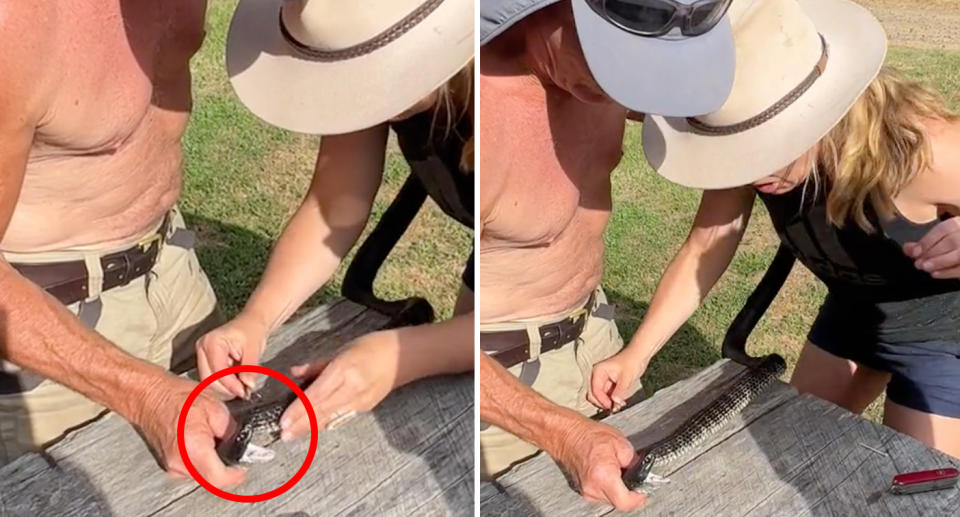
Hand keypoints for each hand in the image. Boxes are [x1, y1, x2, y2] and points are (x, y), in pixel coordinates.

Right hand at [136, 375, 245, 487]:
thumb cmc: (177, 398)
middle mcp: (179, 462)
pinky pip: (191, 469)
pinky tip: (200, 443)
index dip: (234, 476)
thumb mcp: (215, 408)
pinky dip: (200, 460)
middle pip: (210, 478)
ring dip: (212, 464)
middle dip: (224, 467)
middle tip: (230, 449)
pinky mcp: (168, 465)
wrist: (149, 397)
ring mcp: (171, 466)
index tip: (242, 471)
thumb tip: (239, 444)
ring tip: (212, 441)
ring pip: (201, 475)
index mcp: (193, 448)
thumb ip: (231, 431)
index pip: (217, 478)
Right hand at [196, 315, 267, 398]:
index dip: (231, 384)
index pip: (218, 371)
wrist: (252, 323)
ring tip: (241, 386)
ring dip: (225, 388)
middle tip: (244, 392)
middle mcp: (202, 348)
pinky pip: (212, 378)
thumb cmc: (252, 330)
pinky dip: (224, 383)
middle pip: (208, 379)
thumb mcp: (254, 349)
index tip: (244, 392)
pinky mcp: (205, 361)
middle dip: (226, 389)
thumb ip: (250, 368)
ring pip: (209, 381)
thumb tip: (248, 386)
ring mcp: (202, 354)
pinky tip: (236, 382)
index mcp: (212, 342)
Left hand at [279, 332, 398, 439]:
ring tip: (293, 434)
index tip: (284, 420)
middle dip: (301, 424)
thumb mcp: (342, 349)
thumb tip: (294, 372)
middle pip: (322, 411)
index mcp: (344, 370)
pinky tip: (313, 427)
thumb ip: (317, 365)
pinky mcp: (366, 407)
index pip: (316, 394)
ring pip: (331, 418)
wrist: (403, 356)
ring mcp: (361, 401)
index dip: (299, 410)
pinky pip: (341, 417)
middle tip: (283, 435)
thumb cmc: (371, 347)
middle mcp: (353, 388)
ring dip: (311, 427)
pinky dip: (325, 422)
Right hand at [554, 418, 645, 511]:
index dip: (638, 498)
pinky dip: (606, 486)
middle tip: (629, 475)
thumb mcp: (620, 443)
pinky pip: (600, 494)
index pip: (625, 502)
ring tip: (615, 470)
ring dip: (616, 488)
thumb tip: (640, 472)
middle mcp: (593, 487)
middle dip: (627, 490)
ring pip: (610, 499)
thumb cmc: (588, 435)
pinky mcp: (582, 490)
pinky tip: (606, 471)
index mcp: (603, 476)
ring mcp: (586, 491)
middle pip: (618, 501)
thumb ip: (634, 461)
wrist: (566, 434)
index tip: (642, 491)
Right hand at [589, 352, 645, 411]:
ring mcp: (602, 379)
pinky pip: (606, 395)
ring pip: (600, 396)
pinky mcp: (608, 383)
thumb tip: (614, 403)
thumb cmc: (632, 362)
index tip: (612, 407)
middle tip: (615, 408)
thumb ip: (620, 391)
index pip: (595, 390)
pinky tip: (620, 401)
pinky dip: (612, 400)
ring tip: (620, 405)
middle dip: (603, 403)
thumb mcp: (626, 378)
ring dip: (608, 402)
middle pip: (593, 395)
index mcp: (598, 371)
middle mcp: (597, 375)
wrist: (639, 355)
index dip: (602, 401)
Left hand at [904, 216, 959, 277]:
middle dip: (931, 253)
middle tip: (918, 263)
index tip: (914, 252)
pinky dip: (948, 272)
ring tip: (925, 267)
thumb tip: (907, 248)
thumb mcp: (940, 240)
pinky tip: (935, 274)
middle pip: (952, 241)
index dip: (928, 240)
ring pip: (959, 255)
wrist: (959, 251)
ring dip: (939, 262)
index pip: (945, 228)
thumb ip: (924, 243)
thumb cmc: (953, 245)